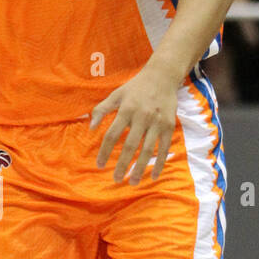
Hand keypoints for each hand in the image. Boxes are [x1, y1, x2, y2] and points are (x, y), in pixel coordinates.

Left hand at [90, 65, 178, 183]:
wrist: (162, 76)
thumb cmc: (135, 87)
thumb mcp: (116, 94)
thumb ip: (102, 110)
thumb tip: (90, 127)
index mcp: (126, 110)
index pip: (112, 134)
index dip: (105, 151)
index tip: (100, 165)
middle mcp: (141, 116)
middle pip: (129, 145)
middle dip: (122, 164)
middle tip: (116, 179)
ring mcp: (156, 122)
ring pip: (147, 149)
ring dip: (140, 167)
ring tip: (132, 182)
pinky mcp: (169, 125)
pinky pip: (163, 147)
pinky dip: (159, 163)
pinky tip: (153, 176)